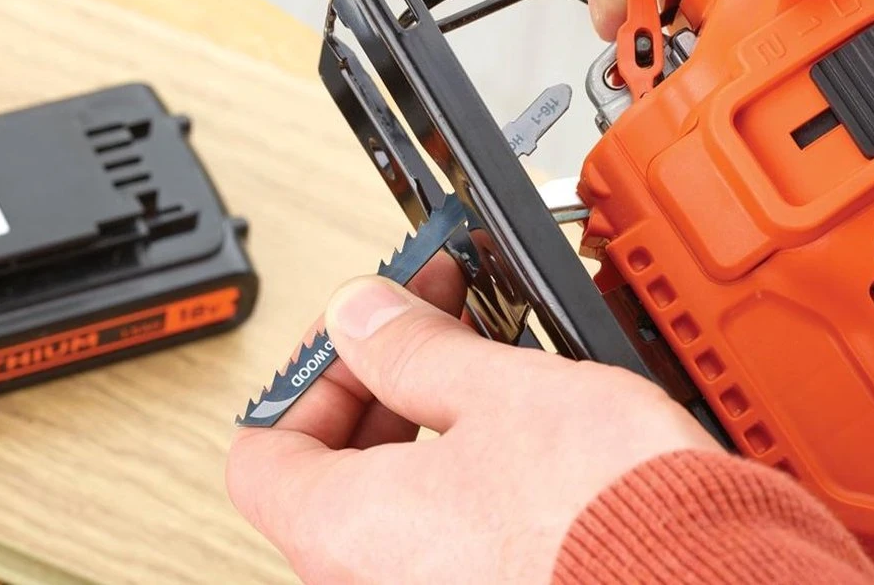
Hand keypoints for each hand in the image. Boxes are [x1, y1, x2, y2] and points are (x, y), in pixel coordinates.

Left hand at [226, 266, 718, 582]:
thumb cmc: (611, 520)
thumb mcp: (499, 392)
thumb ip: (411, 347)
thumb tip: (363, 315)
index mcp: (344, 532)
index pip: (263, 449)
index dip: (304, 375)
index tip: (358, 330)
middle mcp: (373, 577)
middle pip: (326, 468)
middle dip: (376, 377)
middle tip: (426, 319)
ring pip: (392, 494)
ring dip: (424, 412)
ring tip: (481, 352)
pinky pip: (446, 525)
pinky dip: (464, 463)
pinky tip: (515, 416)